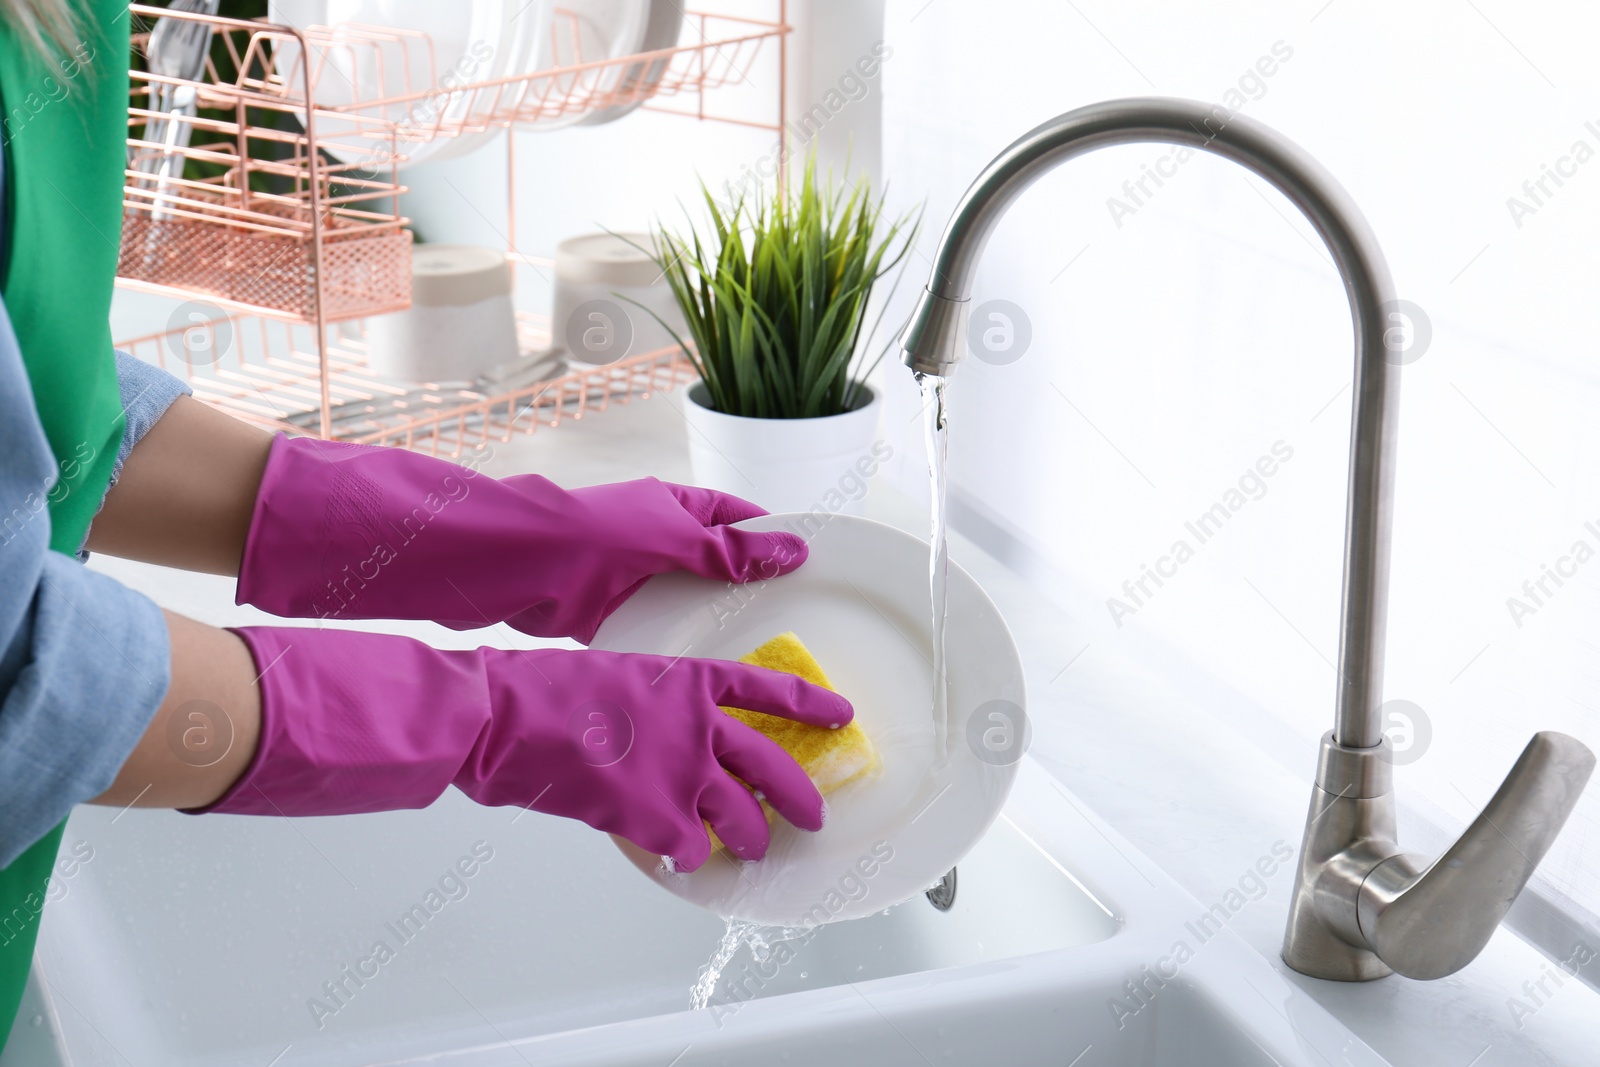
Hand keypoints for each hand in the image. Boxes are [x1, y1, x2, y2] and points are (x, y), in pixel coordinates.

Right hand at [194, 628, 853, 870]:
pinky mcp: (655, 815)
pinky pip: (691, 846)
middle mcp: (700, 726)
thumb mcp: (619, 677)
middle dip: (801, 796)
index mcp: (693, 681)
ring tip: (751, 847)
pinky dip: (689, 855)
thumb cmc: (549, 691)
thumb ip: (660, 707)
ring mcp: (681, 772)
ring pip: (743, 817)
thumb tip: (671, 736)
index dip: (812, 704)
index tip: (842, 713)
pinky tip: (683, 858)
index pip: (771, 689)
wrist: (509, 716)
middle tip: (814, 814)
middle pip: (775, 766)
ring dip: (750, 837)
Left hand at [235, 435, 805, 641]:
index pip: (737, 517)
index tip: (807, 563)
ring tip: (754, 653)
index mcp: (676, 507)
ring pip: (686, 599)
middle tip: (790, 620)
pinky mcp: (612, 613)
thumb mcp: (672, 539)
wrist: (518, 566)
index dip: (770, 536)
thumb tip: (794, 550)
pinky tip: (702, 669)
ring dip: (709, 621)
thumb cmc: (593, 536)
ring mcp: (634, 576)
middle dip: (745, 588)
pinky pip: (656, 628)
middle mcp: (657, 538)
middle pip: (715, 563)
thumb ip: (730, 550)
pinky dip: (675, 645)